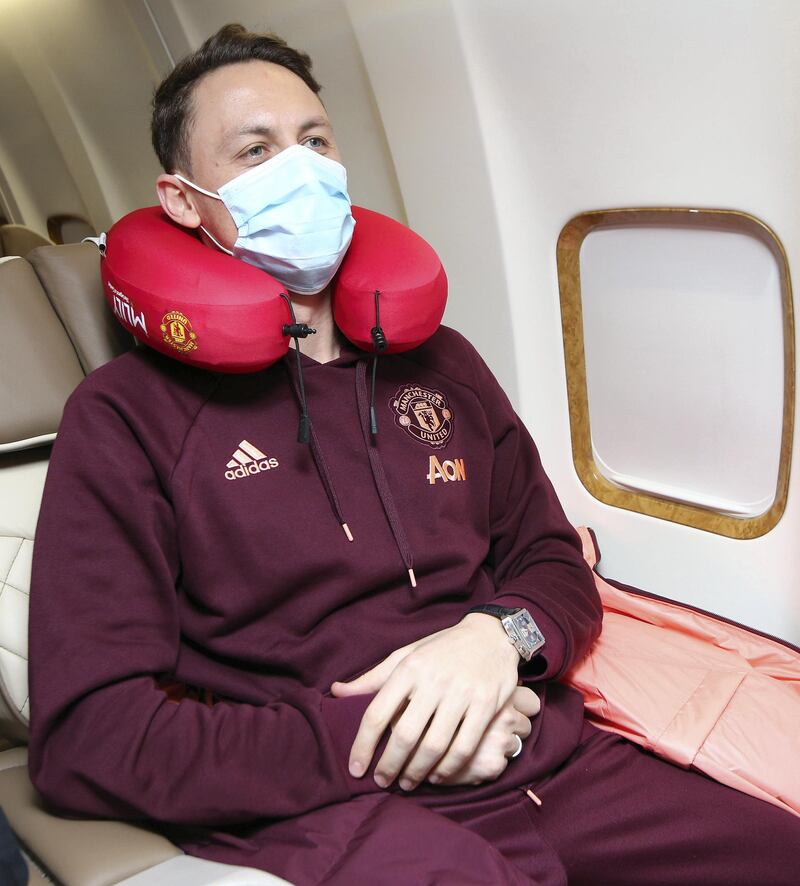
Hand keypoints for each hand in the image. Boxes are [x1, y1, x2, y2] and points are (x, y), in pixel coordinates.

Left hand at [331, 614, 519, 790]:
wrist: (491, 635)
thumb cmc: (441, 648)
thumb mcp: (405, 655)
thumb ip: (373, 678)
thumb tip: (336, 692)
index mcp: (408, 668)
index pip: (377, 712)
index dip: (362, 745)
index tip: (355, 768)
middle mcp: (433, 680)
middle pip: (405, 734)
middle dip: (389, 765)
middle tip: (382, 781)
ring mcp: (461, 693)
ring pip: (434, 745)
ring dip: (417, 772)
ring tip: (407, 782)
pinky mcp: (486, 705)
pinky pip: (464, 746)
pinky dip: (448, 768)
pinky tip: (437, 776)